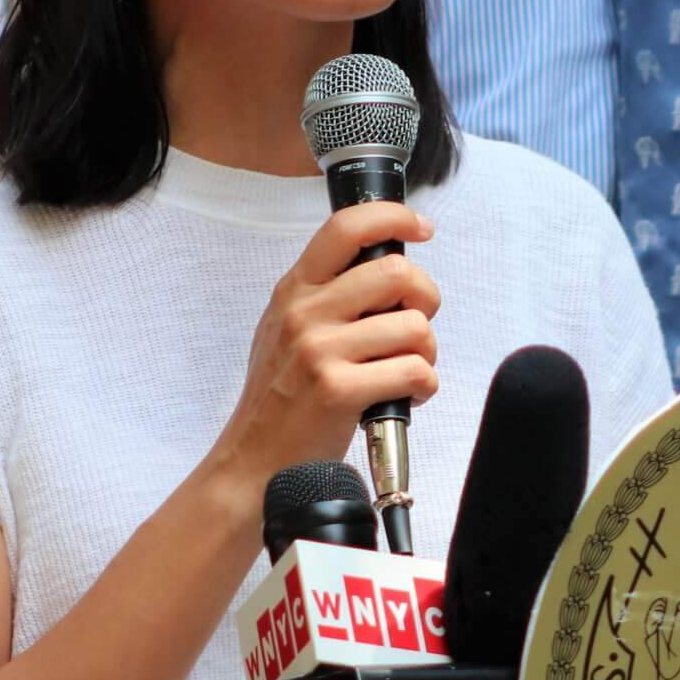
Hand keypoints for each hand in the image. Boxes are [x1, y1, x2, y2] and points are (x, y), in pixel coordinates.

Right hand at [211, 203, 441, 496]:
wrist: (253, 462)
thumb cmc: (279, 399)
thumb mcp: (286, 330)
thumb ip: (326, 296)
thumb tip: (387, 270)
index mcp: (295, 289)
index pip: (345, 228)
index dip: (393, 217)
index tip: (421, 227)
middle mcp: (304, 312)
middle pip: (396, 273)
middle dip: (426, 298)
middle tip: (417, 324)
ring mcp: (319, 351)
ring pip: (414, 326)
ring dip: (426, 352)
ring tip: (406, 370)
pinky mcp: (338, 391)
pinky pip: (414, 371)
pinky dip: (424, 386)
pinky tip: (405, 396)